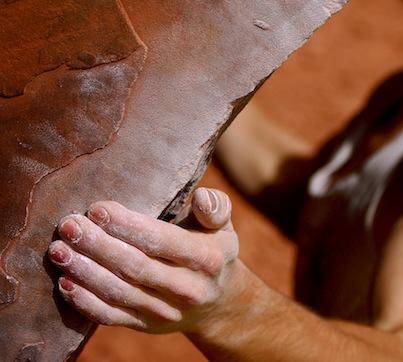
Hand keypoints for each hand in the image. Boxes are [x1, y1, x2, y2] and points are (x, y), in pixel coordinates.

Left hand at [48, 188, 239, 333]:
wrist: (219, 302)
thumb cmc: (213, 250)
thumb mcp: (223, 226)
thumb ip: (215, 207)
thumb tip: (201, 196)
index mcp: (206, 258)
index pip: (162, 241)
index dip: (127, 226)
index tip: (98, 208)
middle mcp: (188, 288)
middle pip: (135, 267)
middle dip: (97, 245)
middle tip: (69, 225)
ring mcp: (166, 311)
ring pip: (119, 292)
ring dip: (84, 271)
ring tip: (58, 250)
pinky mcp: (147, 326)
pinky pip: (112, 316)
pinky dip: (86, 302)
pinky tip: (65, 282)